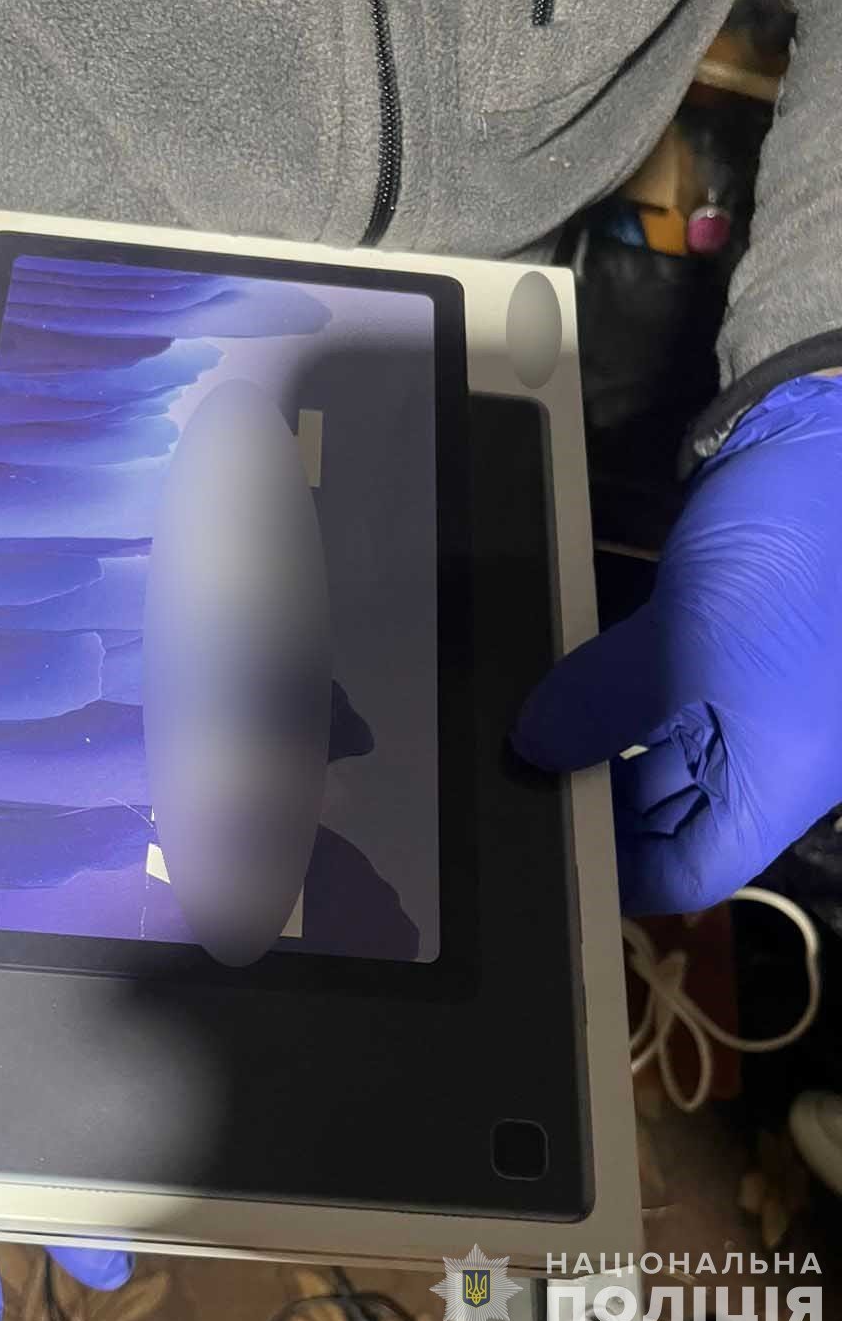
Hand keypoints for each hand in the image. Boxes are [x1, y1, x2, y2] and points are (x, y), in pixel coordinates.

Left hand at [514, 375, 841, 913]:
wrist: (832, 445)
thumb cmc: (794, 560)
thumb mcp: (683, 645)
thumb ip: (600, 708)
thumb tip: (533, 749)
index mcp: (777, 780)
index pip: (688, 870)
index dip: (616, 875)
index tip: (544, 849)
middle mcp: (764, 753)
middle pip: (666, 814)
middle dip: (590, 798)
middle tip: (510, 784)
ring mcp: (743, 700)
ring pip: (652, 753)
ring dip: (590, 745)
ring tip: (517, 737)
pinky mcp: (719, 647)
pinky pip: (653, 694)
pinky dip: (606, 696)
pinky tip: (555, 689)